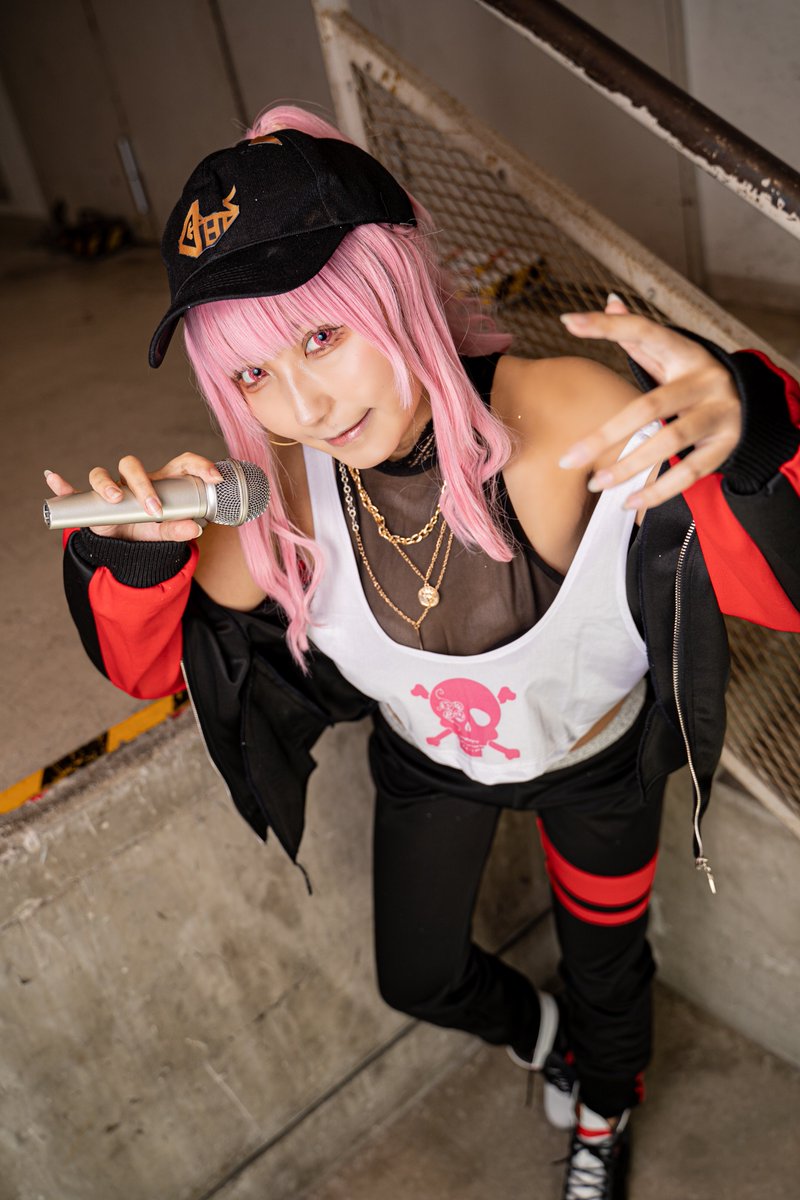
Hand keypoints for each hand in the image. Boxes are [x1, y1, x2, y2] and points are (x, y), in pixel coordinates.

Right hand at [44, 452, 223, 540]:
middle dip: (144, 485)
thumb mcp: (165, 532)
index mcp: (160, 480)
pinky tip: (55, 480)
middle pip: (132, 465)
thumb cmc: (148, 529)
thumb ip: (179, 530)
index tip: (214, 477)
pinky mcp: (90, 502)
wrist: (125, 545)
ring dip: (106, 483)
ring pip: (101, 474)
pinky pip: (72, 491)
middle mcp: (133, 479)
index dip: (197, 464)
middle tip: (155, 510)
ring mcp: (109, 489)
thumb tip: (195, 528)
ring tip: (115, 498)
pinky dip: (62, 486)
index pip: (178, 462)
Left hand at [557, 295, 741, 511]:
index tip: (570, 322)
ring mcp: (719, 414)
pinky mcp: (726, 446)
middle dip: (606, 435)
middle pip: (650, 405)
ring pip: (671, 440)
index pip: (645, 332)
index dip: (609, 326)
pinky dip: (659, 490)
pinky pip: (690, 472)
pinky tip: (631, 502)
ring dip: (630, 466)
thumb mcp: (673, 356)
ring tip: (597, 483)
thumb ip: (640, 336)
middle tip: (569, 458)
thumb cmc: (695, 381)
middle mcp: (705, 380)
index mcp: (686, 353)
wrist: (754, 407)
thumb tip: (609, 301)